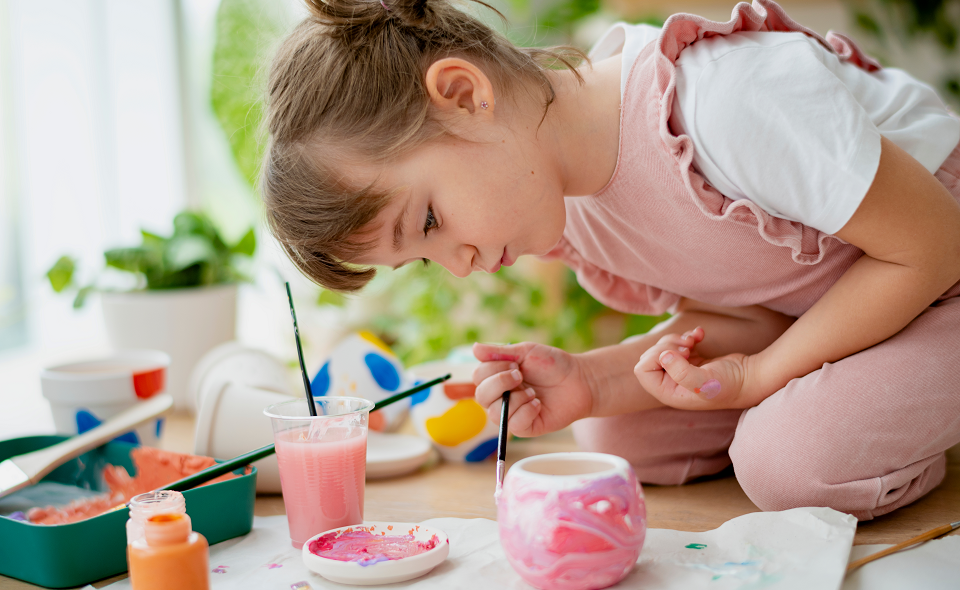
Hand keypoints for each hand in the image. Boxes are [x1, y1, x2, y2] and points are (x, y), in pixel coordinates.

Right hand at [472, 342, 592, 436]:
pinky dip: (526, 411)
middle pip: (480, 396)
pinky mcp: (525, 428)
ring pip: (494, 413)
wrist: (579, 380)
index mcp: (497, 378)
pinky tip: (538, 403)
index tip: (515, 363)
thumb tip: (474, 348)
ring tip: (533, 391)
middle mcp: (500, 397)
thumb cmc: (552, 364)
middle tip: (520, 375)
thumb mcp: (525, 352)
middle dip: (500, 383)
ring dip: (515, 398)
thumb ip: (499, 352)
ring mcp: (511, 414)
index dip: (493, 369)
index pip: (477, 377)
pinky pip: (514, 425)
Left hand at [633, 327, 759, 409]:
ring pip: (664, 348)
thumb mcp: (705, 382)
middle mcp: (671, 383)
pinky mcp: (692, 360)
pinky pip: (679, 343)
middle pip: (651, 356)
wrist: (751, 378)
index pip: (642, 370)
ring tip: (693, 341)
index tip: (679, 353)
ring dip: (677, 339)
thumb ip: (681, 372)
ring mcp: (681, 371)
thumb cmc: (729, 384)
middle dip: (667, 345)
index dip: (655, 356)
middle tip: (687, 347)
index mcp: (668, 392)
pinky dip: (688, 335)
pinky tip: (701, 335)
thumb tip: (662, 356)